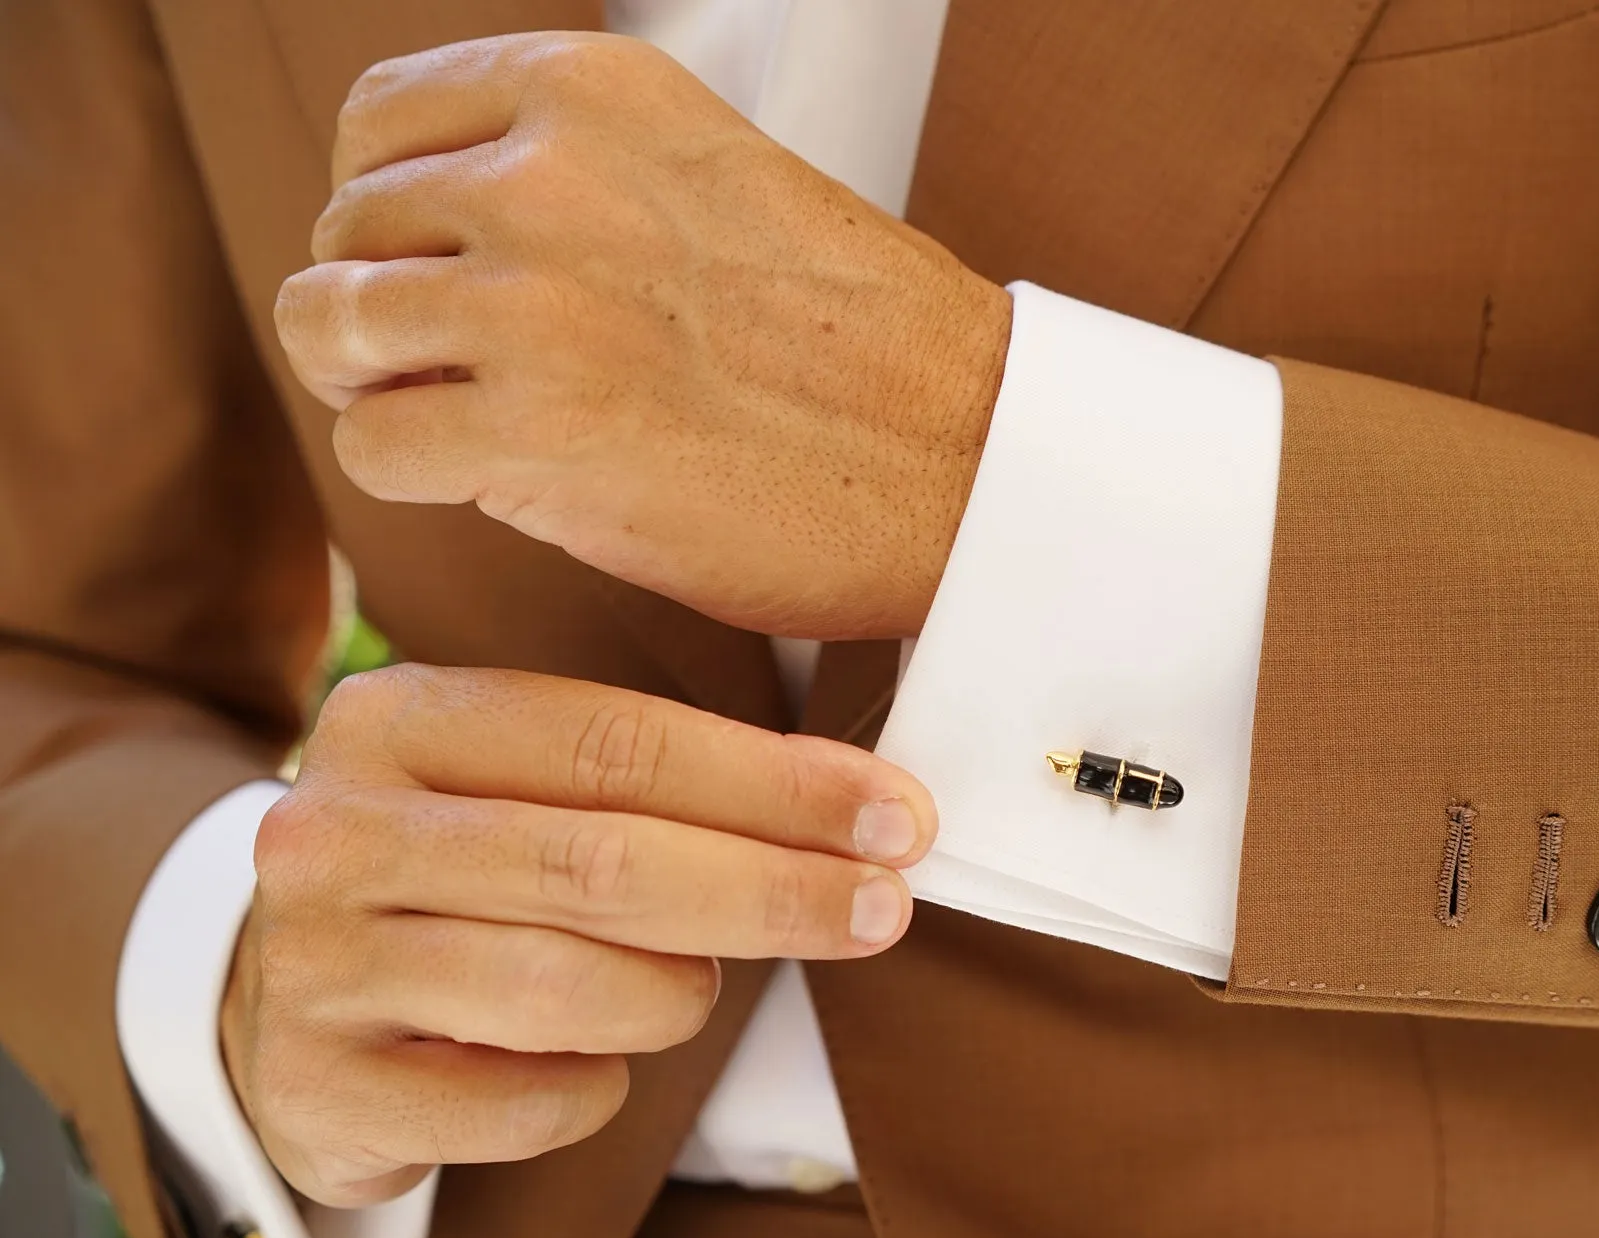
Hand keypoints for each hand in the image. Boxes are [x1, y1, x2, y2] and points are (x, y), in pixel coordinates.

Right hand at [223, 664, 935, 1206]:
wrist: (279, 997)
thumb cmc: (454, 872)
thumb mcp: (513, 781)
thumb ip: (652, 776)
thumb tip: (865, 811)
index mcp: (397, 720)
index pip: (615, 742)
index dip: (775, 785)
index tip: (896, 817)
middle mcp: (336, 832)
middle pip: (605, 863)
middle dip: (774, 891)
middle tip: (881, 908)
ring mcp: (314, 966)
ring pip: (574, 990)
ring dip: (677, 996)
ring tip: (693, 986)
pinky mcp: (320, 1090)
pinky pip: (532, 1102)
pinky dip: (600, 1085)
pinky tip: (596, 1056)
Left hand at [274, 32, 1012, 640]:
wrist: (965, 458)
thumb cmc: (856, 340)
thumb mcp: (710, 175)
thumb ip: (573, 169)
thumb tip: (426, 222)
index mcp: (593, 90)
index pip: (376, 121)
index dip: (384, 212)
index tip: (438, 273)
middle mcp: (547, 175)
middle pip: (343, 230)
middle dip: (382, 311)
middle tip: (464, 374)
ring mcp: (534, 302)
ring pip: (327, 326)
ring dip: (380, 388)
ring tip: (470, 423)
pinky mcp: (535, 432)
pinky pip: (369, 444)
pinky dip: (416, 477)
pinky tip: (506, 480)